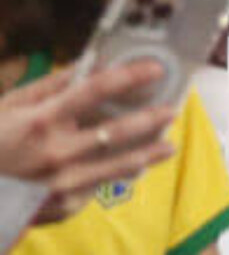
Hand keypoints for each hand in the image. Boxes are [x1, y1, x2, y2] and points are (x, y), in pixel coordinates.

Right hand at [0, 62, 177, 222]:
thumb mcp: (10, 106)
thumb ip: (51, 86)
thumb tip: (89, 63)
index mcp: (41, 121)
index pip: (95, 91)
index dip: (129, 76)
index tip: (156, 68)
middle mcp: (55, 153)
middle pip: (118, 132)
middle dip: (151, 119)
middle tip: (173, 109)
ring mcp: (61, 183)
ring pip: (118, 167)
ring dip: (147, 154)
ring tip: (168, 146)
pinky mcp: (62, 205)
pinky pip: (97, 187)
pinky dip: (114, 176)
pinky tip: (131, 167)